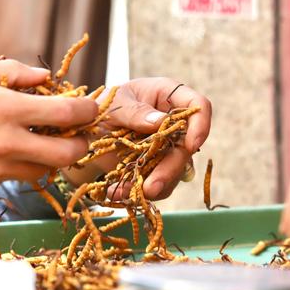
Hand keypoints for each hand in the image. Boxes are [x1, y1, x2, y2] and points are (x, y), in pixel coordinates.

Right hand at [0, 59, 97, 194]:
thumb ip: (13, 73)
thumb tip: (46, 77)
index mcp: (7, 109)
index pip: (68, 113)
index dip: (88, 110)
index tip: (91, 107)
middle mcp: (8, 143)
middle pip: (68, 154)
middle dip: (81, 145)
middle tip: (76, 135)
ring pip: (45, 171)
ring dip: (51, 158)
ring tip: (40, 141)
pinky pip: (17, 178)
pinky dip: (22, 167)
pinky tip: (7, 152)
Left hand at [62, 77, 210, 199]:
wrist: (88, 128)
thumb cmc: (104, 104)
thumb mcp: (114, 102)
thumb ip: (134, 111)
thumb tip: (160, 122)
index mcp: (170, 97)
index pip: (199, 106)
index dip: (201, 125)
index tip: (191, 145)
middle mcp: (174, 124)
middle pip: (187, 148)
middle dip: (170, 170)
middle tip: (151, 187)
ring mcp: (167, 147)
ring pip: (175, 171)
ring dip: (155, 186)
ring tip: (125, 192)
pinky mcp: (156, 167)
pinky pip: (157, 184)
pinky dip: (137, 191)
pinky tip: (116, 192)